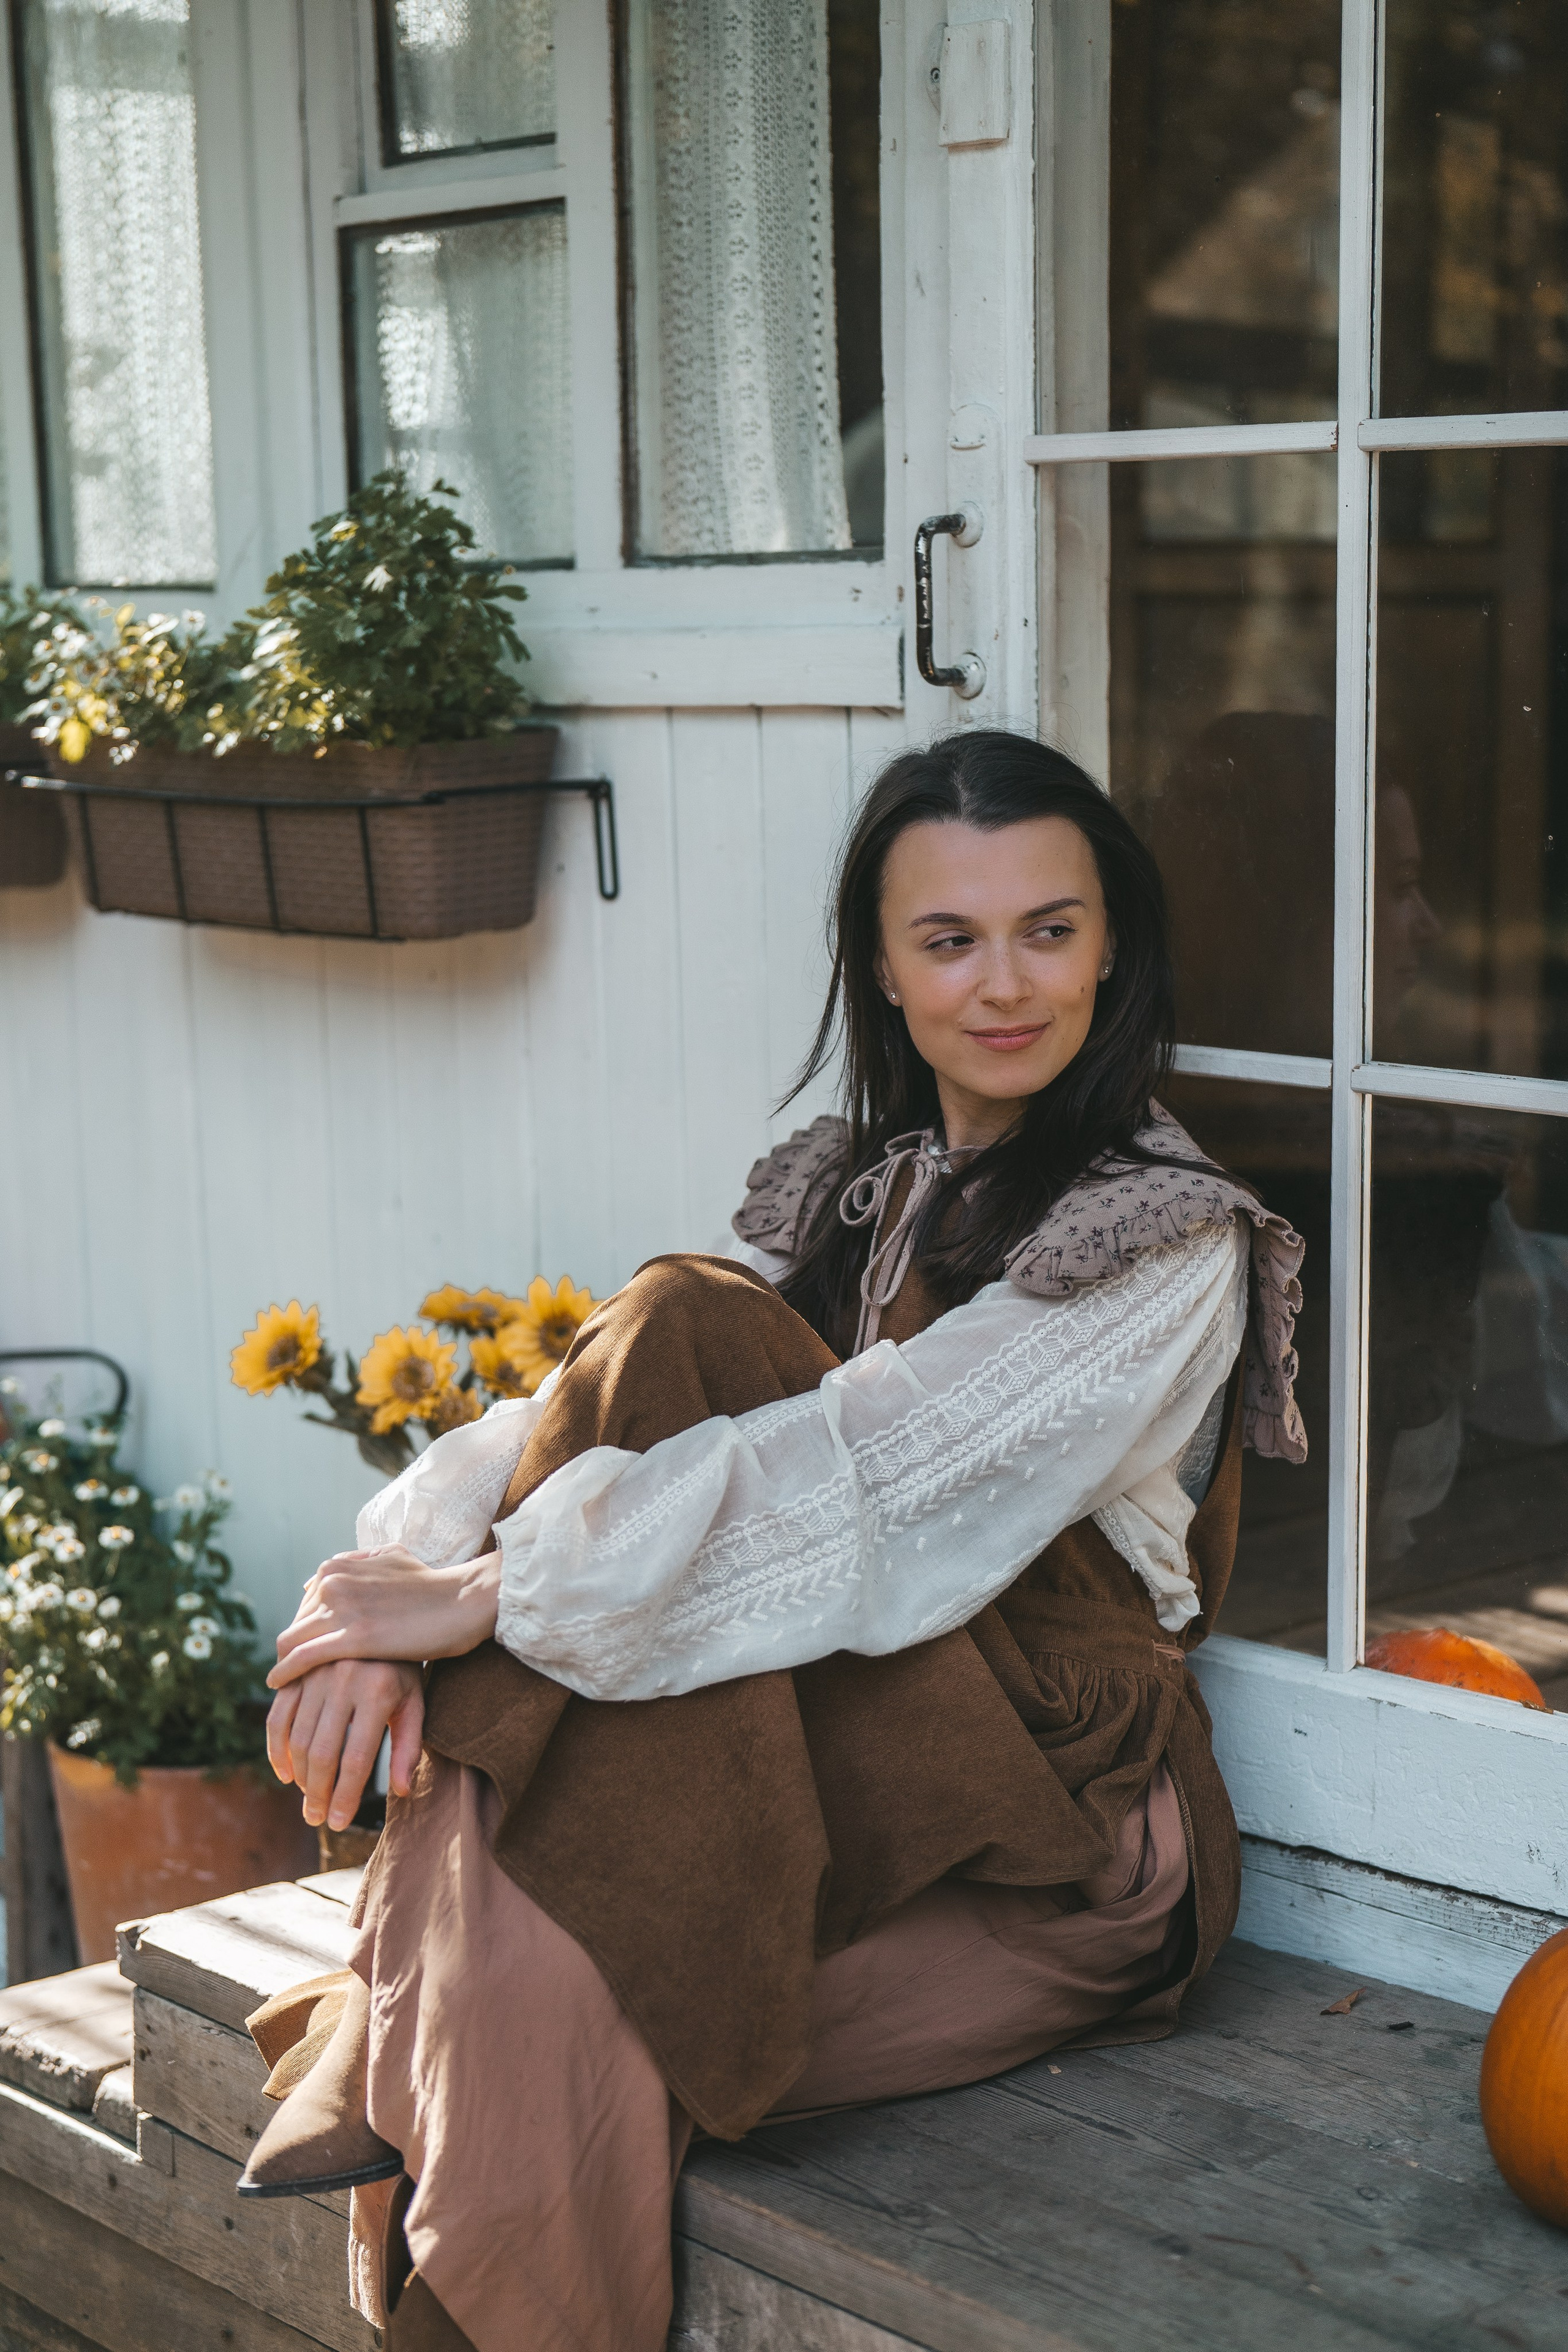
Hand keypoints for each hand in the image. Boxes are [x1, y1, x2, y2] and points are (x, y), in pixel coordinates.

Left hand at [266, 1543, 501, 1690]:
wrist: (462, 1600)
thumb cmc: (432, 1584)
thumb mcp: (390, 1557)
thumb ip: (356, 1563)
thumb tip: (323, 1576)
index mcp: (338, 1567)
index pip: (303, 1606)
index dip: (304, 1632)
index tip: (306, 1654)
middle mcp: (332, 1583)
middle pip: (295, 1625)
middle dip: (293, 1651)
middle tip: (295, 1678)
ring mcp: (341, 1609)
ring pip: (291, 1642)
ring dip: (286, 1667)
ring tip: (287, 1688)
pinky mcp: (353, 1637)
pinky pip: (302, 1657)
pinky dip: (286, 1673)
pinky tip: (279, 1686)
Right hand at [266, 1658, 424, 1832]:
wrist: (379, 1618)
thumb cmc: (402, 1669)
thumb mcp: (414, 1703)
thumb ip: (408, 1746)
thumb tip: (403, 1792)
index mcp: (378, 1692)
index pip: (356, 1759)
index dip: (345, 1796)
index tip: (338, 1822)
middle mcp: (343, 1680)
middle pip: (322, 1753)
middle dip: (317, 1793)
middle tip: (316, 1818)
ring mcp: (315, 1673)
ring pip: (297, 1738)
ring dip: (298, 1776)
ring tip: (307, 1799)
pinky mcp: (296, 1671)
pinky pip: (278, 1716)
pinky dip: (275, 1748)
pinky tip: (284, 1773)